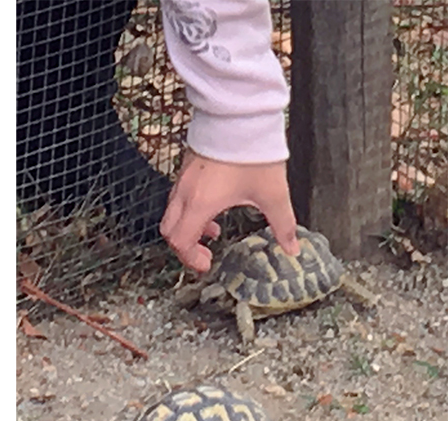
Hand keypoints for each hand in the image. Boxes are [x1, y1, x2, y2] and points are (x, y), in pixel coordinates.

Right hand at [160, 149, 299, 272]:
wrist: (239, 115)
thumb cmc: (251, 152)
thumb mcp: (272, 193)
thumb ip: (282, 224)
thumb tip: (292, 247)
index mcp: (200, 204)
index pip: (180, 242)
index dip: (191, 259)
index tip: (207, 264)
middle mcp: (185, 194)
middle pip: (169, 231)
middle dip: (184, 247)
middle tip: (205, 254)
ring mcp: (182, 180)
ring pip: (171, 215)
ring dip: (187, 228)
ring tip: (212, 230)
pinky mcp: (186, 169)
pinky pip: (177, 198)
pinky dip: (188, 211)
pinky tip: (212, 205)